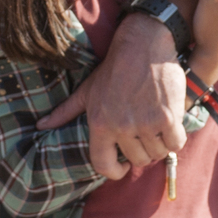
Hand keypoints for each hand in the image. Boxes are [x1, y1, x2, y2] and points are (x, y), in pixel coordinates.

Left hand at [35, 13, 187, 179]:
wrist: (143, 45)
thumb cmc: (113, 69)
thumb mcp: (86, 90)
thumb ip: (65, 111)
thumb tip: (41, 125)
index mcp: (100, 123)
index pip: (104, 166)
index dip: (115, 171)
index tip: (123, 166)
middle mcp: (122, 127)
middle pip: (137, 160)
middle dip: (141, 151)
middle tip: (143, 134)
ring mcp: (146, 123)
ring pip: (157, 153)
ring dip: (159, 144)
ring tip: (155, 126)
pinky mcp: (168, 117)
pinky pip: (176, 143)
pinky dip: (176, 137)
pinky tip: (170, 123)